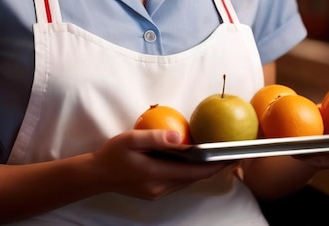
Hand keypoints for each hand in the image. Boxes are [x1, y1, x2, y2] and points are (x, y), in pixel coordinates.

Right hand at [90, 129, 230, 199]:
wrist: (96, 175)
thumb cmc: (113, 154)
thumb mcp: (132, 139)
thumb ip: (155, 138)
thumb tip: (178, 136)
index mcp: (157, 175)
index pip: (195, 171)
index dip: (215, 164)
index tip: (231, 156)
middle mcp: (160, 188)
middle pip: (195, 178)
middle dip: (214, 166)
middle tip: (231, 154)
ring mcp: (157, 192)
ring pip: (187, 181)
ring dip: (202, 170)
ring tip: (217, 156)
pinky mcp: (154, 192)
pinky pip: (178, 181)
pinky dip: (189, 171)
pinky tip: (193, 161)